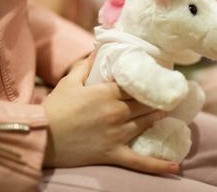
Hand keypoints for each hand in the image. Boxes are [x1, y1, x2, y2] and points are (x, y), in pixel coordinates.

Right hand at [42, 55, 178, 173]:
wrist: (41, 138)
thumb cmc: (54, 109)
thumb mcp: (69, 82)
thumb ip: (86, 66)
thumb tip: (97, 49)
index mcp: (106, 93)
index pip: (135, 85)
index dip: (147, 81)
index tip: (158, 76)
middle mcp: (116, 112)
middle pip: (144, 103)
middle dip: (156, 97)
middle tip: (168, 93)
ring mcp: (117, 134)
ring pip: (146, 123)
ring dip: (157, 116)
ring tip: (166, 111)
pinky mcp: (113, 153)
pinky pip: (139, 161)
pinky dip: (157, 165)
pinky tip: (175, 167)